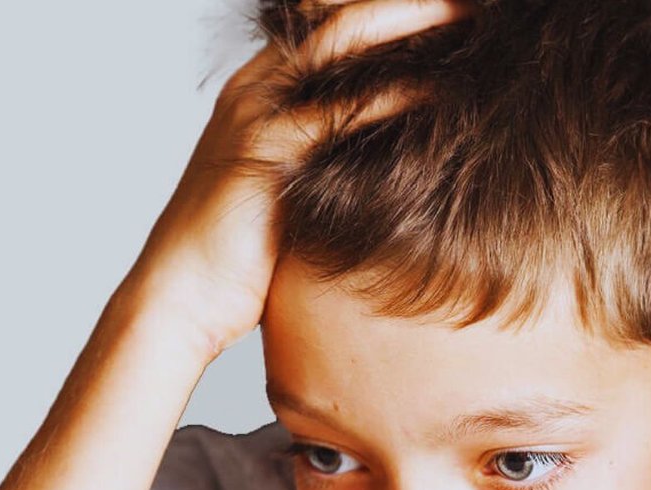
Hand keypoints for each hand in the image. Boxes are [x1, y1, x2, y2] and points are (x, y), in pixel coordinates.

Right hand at [123, 0, 475, 357]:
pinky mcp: (266, 151)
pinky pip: (339, 109)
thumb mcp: (289, 189)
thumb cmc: (238, 256)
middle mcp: (257, 86)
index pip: (328, 19)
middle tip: (471, 2)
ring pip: (342, 41)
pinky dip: (394, 94)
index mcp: (261, 87)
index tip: (449, 10)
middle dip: (408, 3)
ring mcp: (258, 113)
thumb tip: (395, 156)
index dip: (387, 10)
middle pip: (340, 13)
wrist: (179, 298)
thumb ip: (329, 157)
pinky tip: (439, 91)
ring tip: (468, 19)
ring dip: (410, 24)